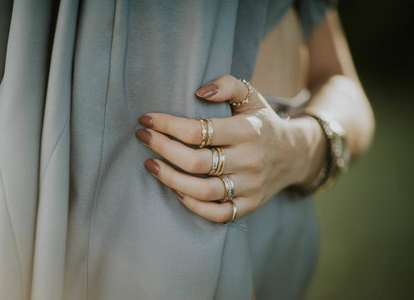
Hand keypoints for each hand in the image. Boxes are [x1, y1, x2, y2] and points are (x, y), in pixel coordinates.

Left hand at [135, 75, 323, 222]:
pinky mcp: (249, 205)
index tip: (146, 119)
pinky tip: (175, 190)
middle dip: (162, 149)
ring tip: (149, 165)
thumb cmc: (262, 123)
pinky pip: (218, 213)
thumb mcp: (252, 96)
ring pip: (203, 191)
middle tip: (142, 138)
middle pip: (196, 162)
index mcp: (247, 131)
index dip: (167, 125)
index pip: (199, 130)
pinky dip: (192, 206)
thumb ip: (228, 85)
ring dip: (170, 179)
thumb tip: (199, 91)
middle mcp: (250, 160)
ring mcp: (250, 186)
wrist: (294, 155)